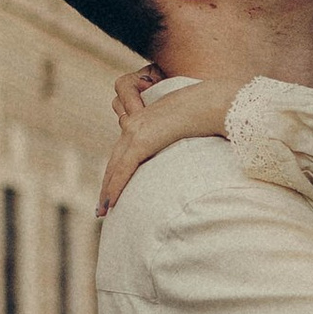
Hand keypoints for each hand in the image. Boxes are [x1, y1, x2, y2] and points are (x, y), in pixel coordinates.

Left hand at [98, 76, 233, 216]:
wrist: (211, 102)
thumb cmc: (207, 112)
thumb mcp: (187, 125)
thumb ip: (177, 137)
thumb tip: (188, 156)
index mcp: (143, 120)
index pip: (123, 150)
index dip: (116, 171)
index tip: (113, 187)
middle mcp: (134, 124)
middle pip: (114, 160)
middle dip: (107, 184)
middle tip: (101, 206)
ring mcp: (135, 131)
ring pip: (114, 167)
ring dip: (107, 190)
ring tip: (102, 210)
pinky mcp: (141, 140)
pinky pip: (123, 169)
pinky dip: (115, 187)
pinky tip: (110, 202)